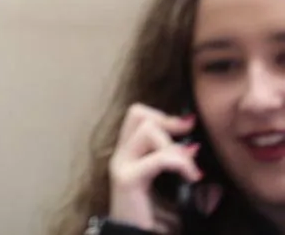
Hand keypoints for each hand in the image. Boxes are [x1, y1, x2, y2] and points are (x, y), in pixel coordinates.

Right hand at [108, 104, 200, 230]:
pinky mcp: (128, 179)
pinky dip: (179, 162)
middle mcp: (121, 155)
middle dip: (168, 122)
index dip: (165, 117)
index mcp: (129, 154)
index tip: (190, 128)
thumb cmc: (153, 221)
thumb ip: (189, 185)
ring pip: (147, 129)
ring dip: (175, 145)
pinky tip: (191, 176)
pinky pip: (158, 158)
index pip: (138, 117)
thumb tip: (214, 185)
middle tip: (190, 145)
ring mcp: (122, 165)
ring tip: (190, 167)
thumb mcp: (176, 198)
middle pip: (138, 114)